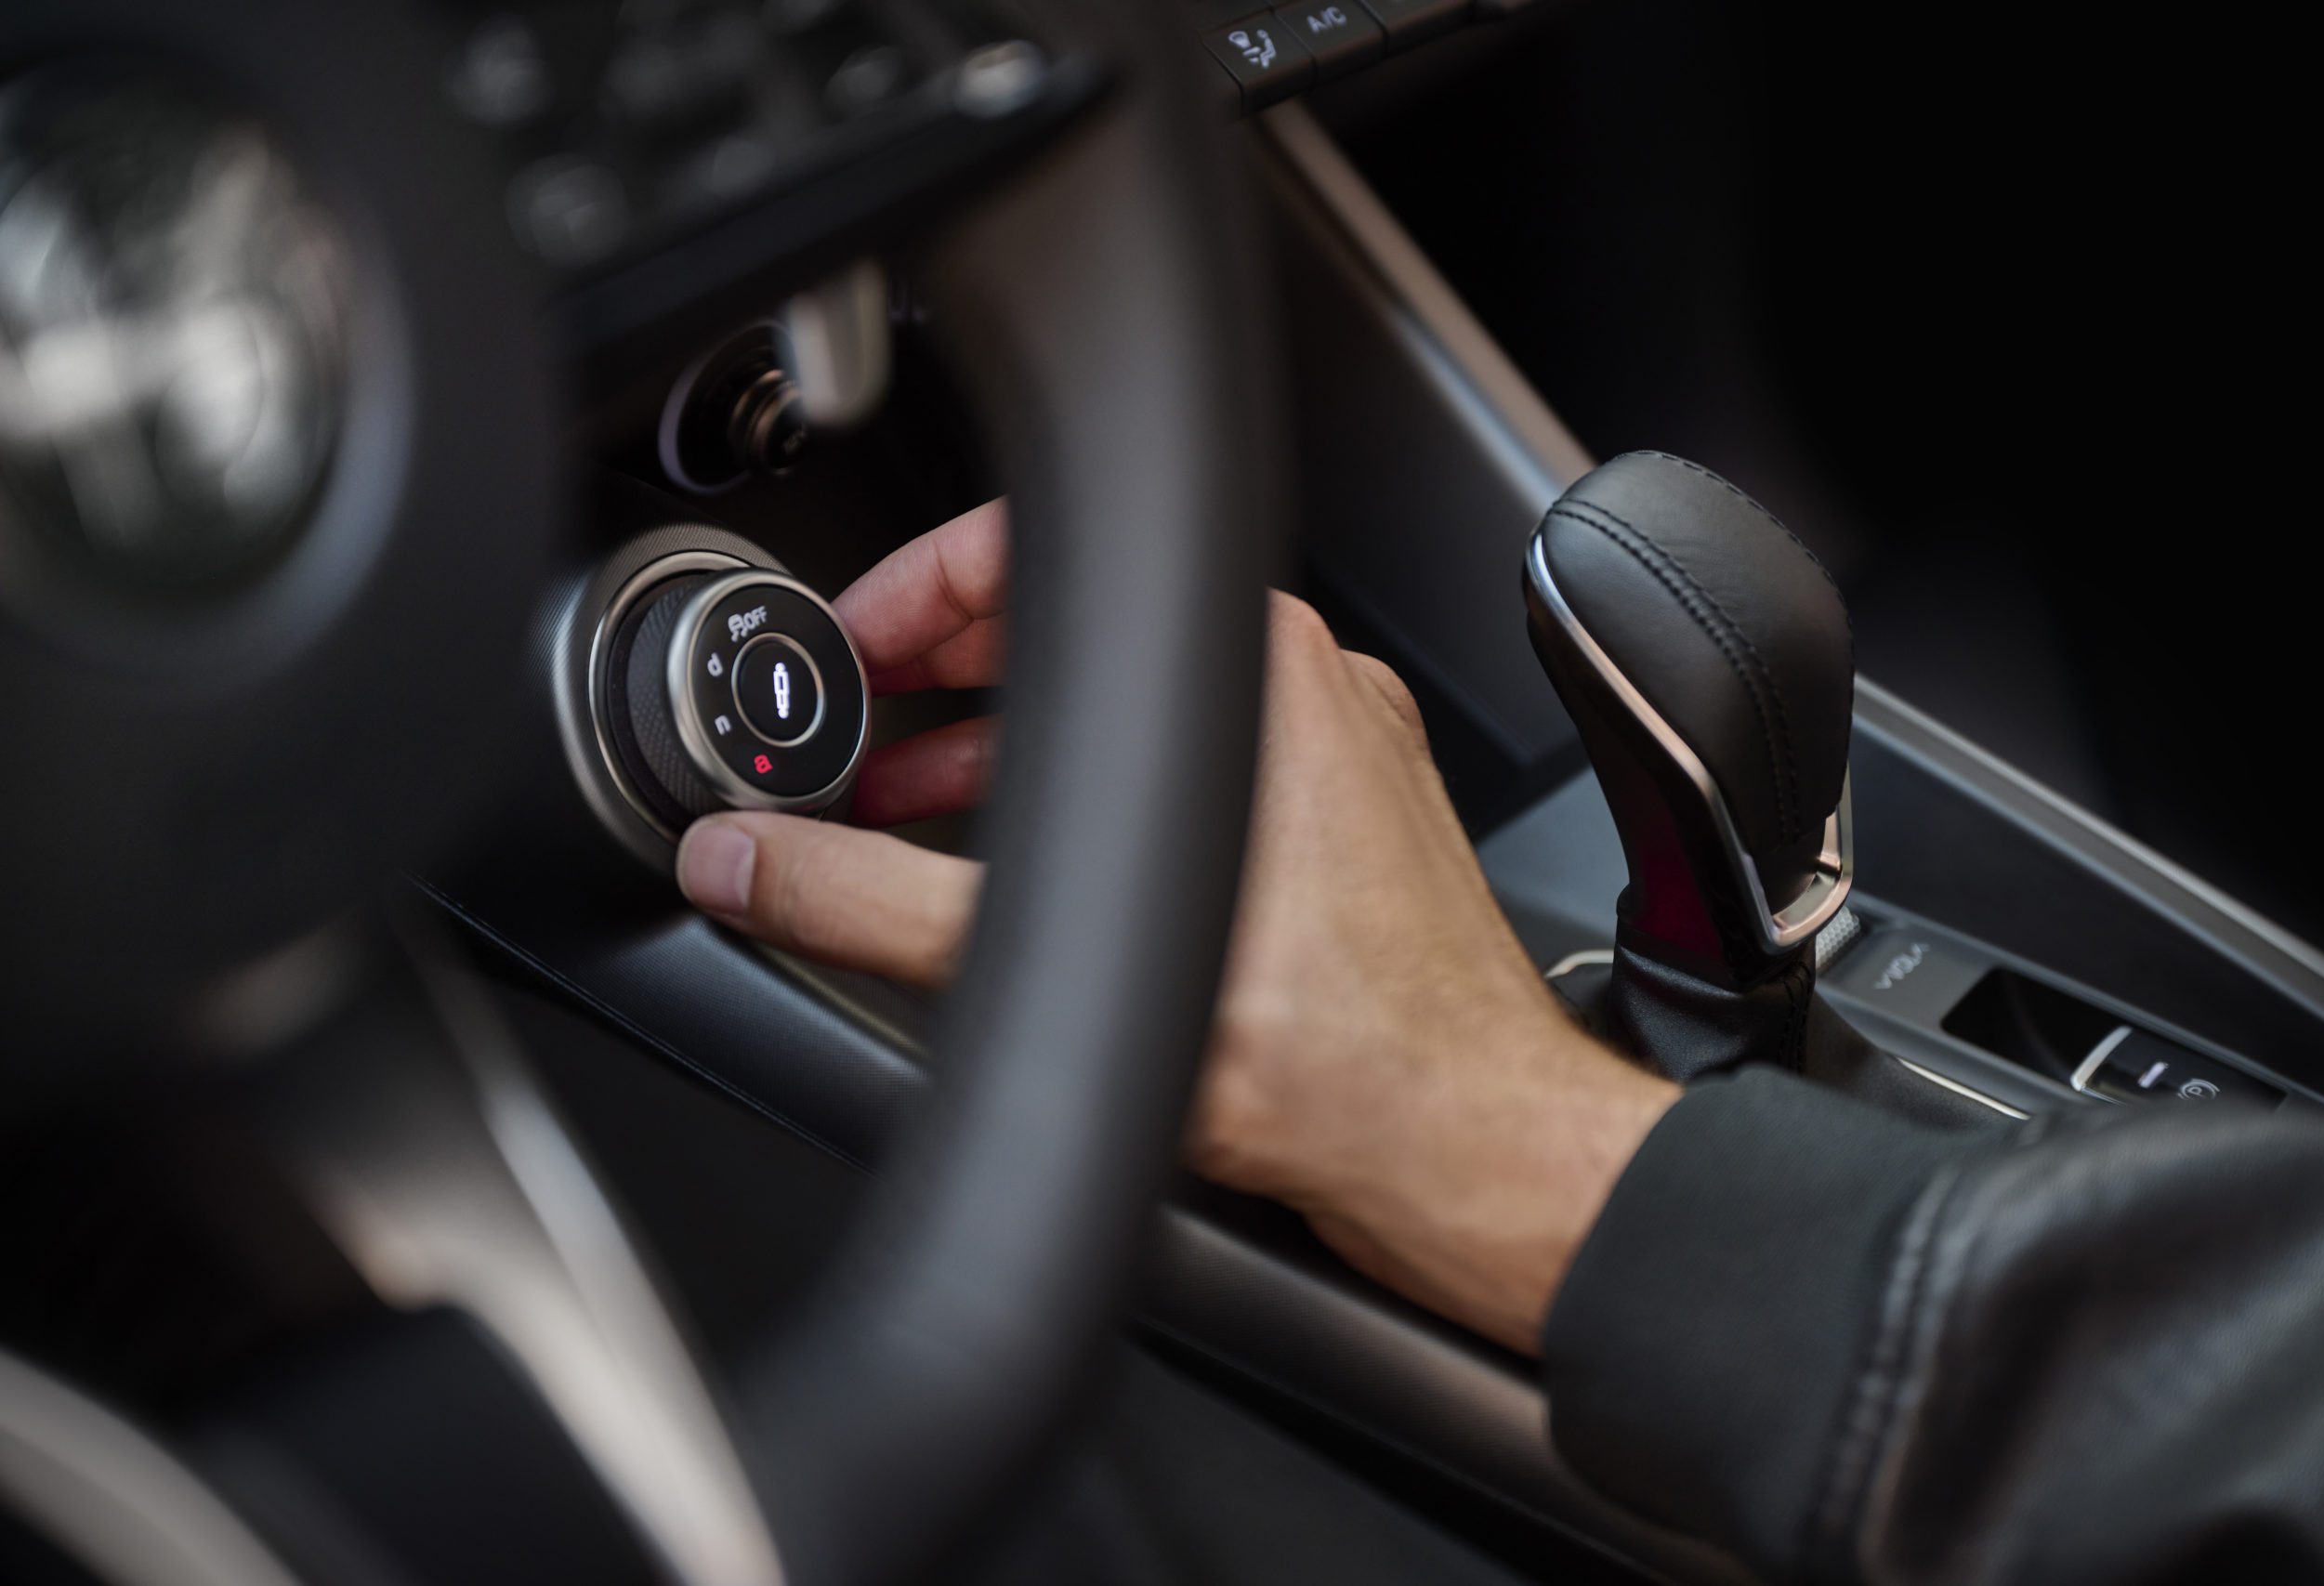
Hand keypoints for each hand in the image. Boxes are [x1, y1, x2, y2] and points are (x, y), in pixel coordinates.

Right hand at [675, 503, 1677, 1352]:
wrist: (1471, 1148)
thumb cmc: (1339, 1056)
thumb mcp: (1071, 964)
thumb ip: (875, 904)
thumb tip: (751, 865)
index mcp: (1243, 662)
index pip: (1035, 556)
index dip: (906, 597)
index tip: (839, 653)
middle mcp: (1296, 685)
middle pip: (1077, 630)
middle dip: (943, 681)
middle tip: (851, 735)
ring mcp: (1330, 752)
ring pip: (1129, 705)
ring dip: (1010, 748)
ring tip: (911, 808)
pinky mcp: (1343, 824)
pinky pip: (1186, 769)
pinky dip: (1094, 798)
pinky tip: (1038, 869)